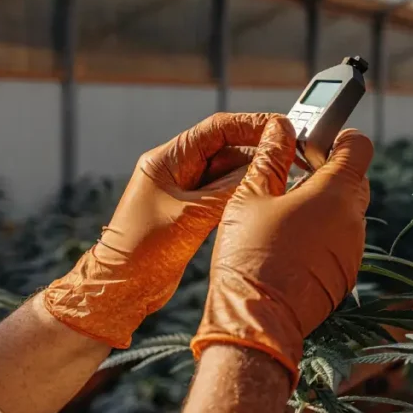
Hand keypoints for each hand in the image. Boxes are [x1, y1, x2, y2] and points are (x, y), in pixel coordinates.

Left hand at [44, 113, 283, 347]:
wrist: (121, 287)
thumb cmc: (142, 250)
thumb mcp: (191, 217)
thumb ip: (228, 192)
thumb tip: (262, 169)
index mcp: (167, 160)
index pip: (215, 129)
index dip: (250, 124)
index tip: (280, 125)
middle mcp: (175, 171)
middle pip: (224, 148)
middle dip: (257, 149)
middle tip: (291, 152)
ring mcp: (183, 192)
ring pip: (227, 172)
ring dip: (252, 173)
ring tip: (284, 174)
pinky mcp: (190, 213)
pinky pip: (223, 194)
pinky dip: (243, 193)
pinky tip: (265, 196)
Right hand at [190, 120, 373, 384]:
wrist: (255, 322)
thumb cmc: (250, 256)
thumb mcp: (251, 197)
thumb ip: (270, 157)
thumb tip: (280, 128)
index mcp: (335, 193)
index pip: (359, 146)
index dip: (339, 137)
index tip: (312, 143)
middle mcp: (353, 220)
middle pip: (354, 178)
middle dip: (327, 170)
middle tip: (291, 174)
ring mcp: (353, 250)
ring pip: (346, 212)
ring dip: (323, 204)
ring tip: (283, 212)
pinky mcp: (345, 274)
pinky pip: (340, 240)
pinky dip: (322, 233)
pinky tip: (289, 243)